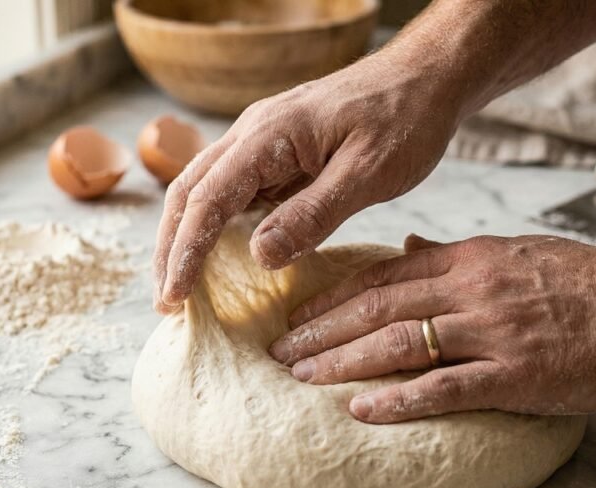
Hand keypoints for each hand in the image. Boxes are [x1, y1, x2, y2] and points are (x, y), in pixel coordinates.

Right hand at [152, 50, 463, 312]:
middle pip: (188, 192)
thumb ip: (314, 214)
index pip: (208, 199)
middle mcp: (253, 134)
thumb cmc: (406, 118)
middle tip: (167, 302)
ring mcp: (262, 141)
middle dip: (171, 248)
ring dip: (186, 237)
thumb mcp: (369, 173)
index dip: (186, 251)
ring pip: (204, 190)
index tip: (176, 297)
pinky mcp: (277, 152)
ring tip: (181, 286)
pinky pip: (233, 190)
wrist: (427, 76)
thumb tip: (260, 256)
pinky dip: (215, 225)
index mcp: (269, 136)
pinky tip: (219, 255)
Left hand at [268, 233, 595, 423]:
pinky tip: (360, 409)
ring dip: (343, 361)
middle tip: (279, 349)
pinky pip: (443, 387)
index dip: (332, 296)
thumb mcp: (515, 252)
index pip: (382, 275)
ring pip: (398, 343)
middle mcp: (471, 289)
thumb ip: (454, 256)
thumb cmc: (588, 282)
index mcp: (469, 259)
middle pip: (377, 307)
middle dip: (321, 329)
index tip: (297, 313)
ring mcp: (491, 331)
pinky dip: (397, 399)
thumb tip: (403, 250)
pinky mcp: (514, 374)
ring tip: (302, 375)